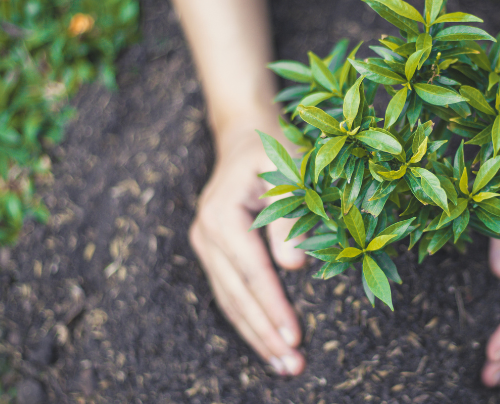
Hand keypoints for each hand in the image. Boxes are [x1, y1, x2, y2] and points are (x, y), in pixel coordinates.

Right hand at [189, 127, 308, 375]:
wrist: (244, 134)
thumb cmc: (275, 149)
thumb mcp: (290, 171)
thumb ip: (290, 218)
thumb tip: (294, 265)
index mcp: (222, 216)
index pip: (252, 272)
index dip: (273, 307)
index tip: (294, 337)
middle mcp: (206, 234)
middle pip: (237, 295)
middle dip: (265, 333)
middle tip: (293, 365)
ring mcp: (205, 245)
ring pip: (229, 301)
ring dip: (256, 336)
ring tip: (283, 366)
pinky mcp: (213, 253)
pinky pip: (229, 294)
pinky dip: (248, 321)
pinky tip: (267, 344)